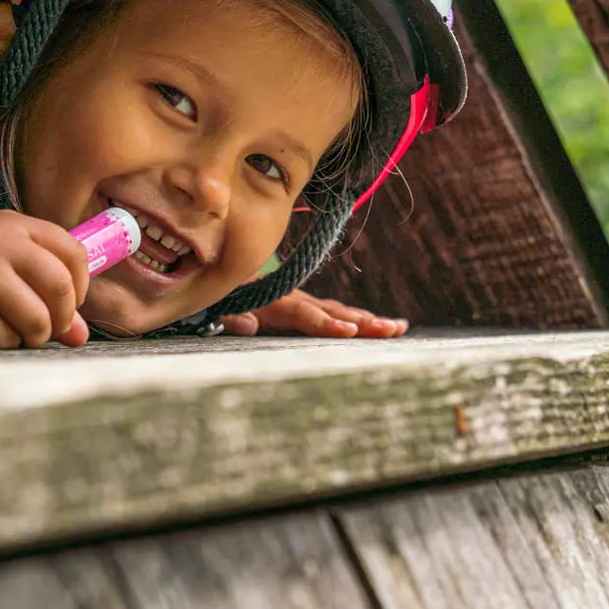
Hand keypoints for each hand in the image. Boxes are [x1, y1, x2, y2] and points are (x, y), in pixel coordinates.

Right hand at [0, 210, 90, 349]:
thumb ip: (42, 292)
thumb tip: (81, 335)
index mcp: (8, 224)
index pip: (73, 252)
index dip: (81, 286)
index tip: (69, 304)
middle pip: (61, 286)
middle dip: (62, 317)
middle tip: (47, 329)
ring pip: (39, 319)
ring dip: (33, 337)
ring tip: (11, 331)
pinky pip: (7, 338)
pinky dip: (1, 344)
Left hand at [217, 289, 407, 338]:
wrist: (210, 277)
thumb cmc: (211, 296)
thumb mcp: (213, 306)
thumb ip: (228, 314)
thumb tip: (247, 324)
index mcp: (272, 301)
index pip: (304, 314)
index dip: (326, 323)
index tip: (349, 331)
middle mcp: (292, 299)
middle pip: (332, 311)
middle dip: (362, 322)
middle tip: (391, 330)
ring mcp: (300, 302)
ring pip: (339, 311)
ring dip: (368, 320)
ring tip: (398, 328)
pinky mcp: (303, 307)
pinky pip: (335, 313)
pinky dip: (358, 319)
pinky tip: (383, 326)